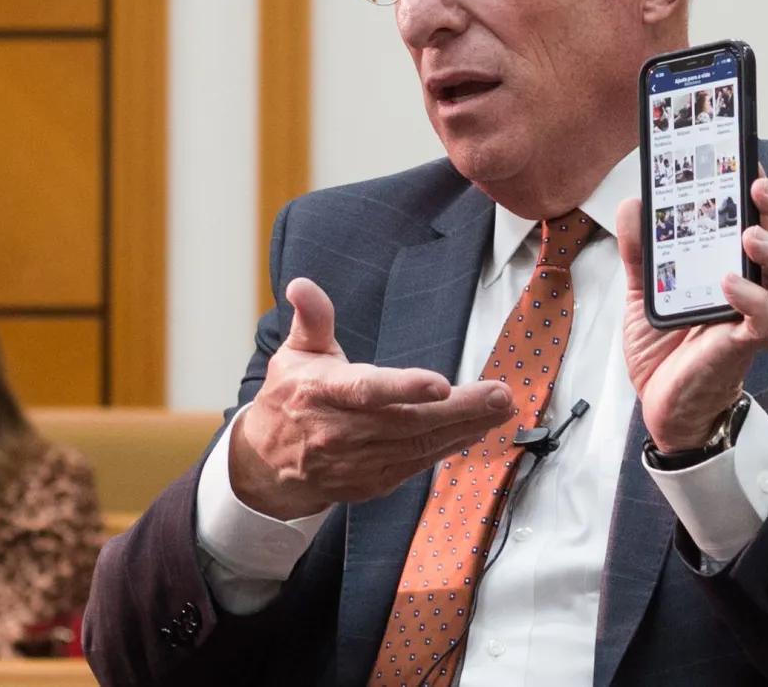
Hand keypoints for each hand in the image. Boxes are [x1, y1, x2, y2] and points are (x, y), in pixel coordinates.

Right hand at [229, 277, 515, 518]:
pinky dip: (450, 447)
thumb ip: (311, 318)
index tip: (440, 383)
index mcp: (323, 392)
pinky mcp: (373, 482)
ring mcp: (359, 462)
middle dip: (459, 409)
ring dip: (465, 427)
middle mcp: (341, 431)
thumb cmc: (290, 399)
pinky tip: (476, 429)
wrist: (268, 466)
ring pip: (419, 446)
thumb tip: (302, 285)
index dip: (404, 388)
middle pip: (407, 422)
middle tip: (499, 395)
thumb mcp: (295, 352)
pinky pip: (419, 464)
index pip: (367, 391)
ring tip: (500, 408)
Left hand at [616, 174, 767, 451]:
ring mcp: (757, 317)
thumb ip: (641, 247)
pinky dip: (754, 300)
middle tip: (758, 186)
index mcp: (741, 265)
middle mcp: (759, 287)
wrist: (661, 403)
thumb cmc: (667, 345)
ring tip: (751, 235)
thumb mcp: (644, 287)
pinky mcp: (745, 347)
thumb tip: (635, 203)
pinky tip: (729, 284)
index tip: (747, 156)